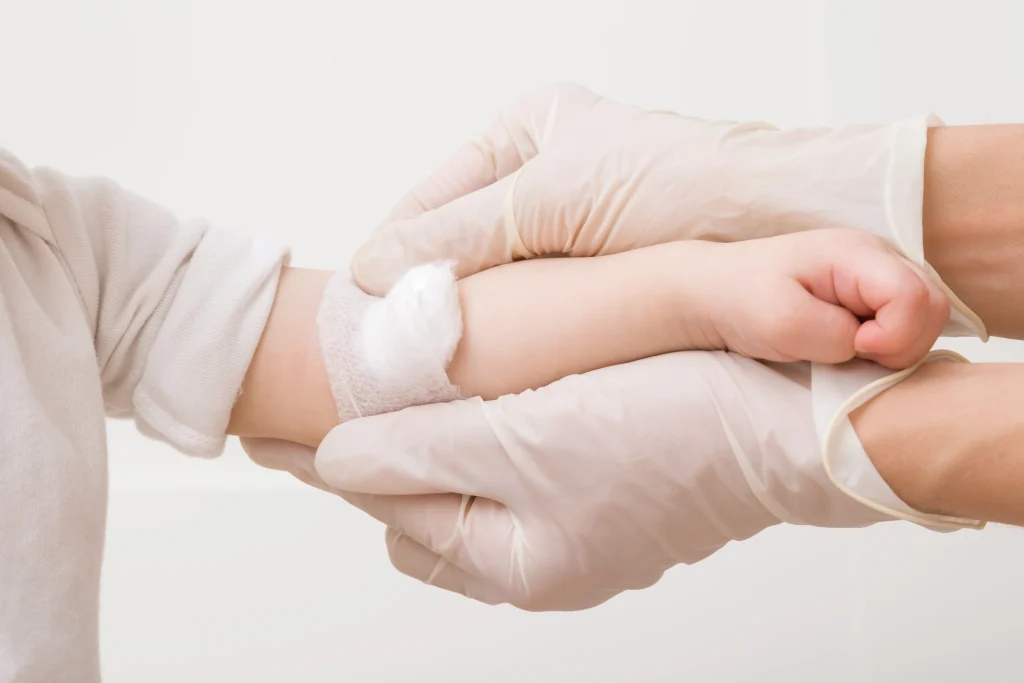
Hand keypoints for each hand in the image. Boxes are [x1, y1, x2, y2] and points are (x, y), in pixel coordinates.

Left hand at [313, 352, 893, 610]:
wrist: (791, 419)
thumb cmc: (669, 427)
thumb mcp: (525, 439)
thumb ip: (417, 453)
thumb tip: (336, 460)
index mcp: (517, 564)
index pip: (388, 508)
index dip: (326, 457)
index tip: (266, 425)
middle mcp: (545, 563)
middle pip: (421, 516)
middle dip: (371, 464)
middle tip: (324, 407)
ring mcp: (582, 534)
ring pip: (467, 497)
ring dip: (426, 450)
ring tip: (388, 400)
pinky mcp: (611, 497)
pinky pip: (514, 479)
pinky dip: (481, 444)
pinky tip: (475, 403)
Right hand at [353, 83, 982, 337]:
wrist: (794, 217)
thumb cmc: (683, 186)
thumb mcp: (553, 202)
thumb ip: (457, 236)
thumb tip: (368, 272)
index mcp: (525, 136)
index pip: (429, 203)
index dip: (394, 258)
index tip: (363, 315)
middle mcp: (546, 175)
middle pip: (459, 245)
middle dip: (432, 295)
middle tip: (396, 353)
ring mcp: (579, 225)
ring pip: (499, 280)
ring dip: (475, 320)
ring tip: (437, 369)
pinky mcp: (612, 268)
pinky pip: (542, 304)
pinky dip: (521, 334)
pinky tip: (501, 368)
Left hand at [694, 229, 949, 368]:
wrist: (714, 293)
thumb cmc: (741, 300)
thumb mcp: (781, 322)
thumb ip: (835, 336)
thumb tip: (867, 345)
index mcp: (856, 254)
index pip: (915, 297)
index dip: (893, 335)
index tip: (853, 347)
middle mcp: (877, 259)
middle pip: (934, 307)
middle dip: (902, 344)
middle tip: (854, 353)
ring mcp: (877, 277)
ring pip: (927, 318)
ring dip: (896, 346)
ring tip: (849, 349)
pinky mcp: (871, 297)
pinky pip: (907, 324)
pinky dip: (888, 345)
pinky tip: (852, 347)